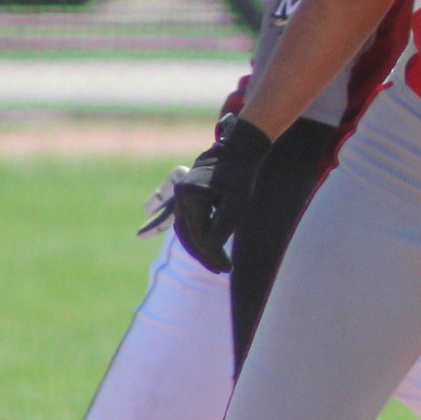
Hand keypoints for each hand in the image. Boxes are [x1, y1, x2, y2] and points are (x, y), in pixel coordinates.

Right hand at [148, 112, 272, 274]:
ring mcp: (180, 194)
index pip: (198, 234)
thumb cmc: (240, 174)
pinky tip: (209, 249)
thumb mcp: (236, 202)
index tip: (225, 269)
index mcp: (190, 196)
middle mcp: (181, 195)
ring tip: (214, 264)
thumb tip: (210, 249)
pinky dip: (194, 235)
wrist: (238, 149)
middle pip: (188, 234)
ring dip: (197, 247)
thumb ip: (222, 226)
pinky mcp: (186, 195)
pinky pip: (186, 221)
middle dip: (204, 254)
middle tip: (221, 270)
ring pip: (185, 229)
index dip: (211, 254)